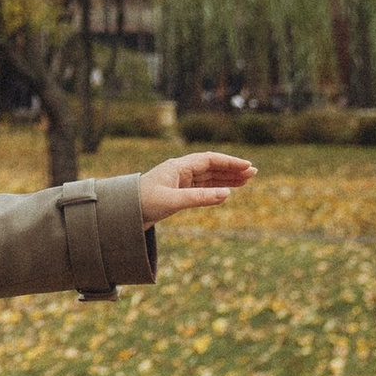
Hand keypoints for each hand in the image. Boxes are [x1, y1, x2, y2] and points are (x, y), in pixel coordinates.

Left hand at [134, 149, 255, 224]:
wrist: (122, 215)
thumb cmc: (142, 204)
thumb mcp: (172, 201)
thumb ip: (199, 198)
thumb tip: (227, 195)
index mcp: (177, 167)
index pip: (209, 160)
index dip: (229, 162)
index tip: (247, 166)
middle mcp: (179, 172)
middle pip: (210, 167)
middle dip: (231, 170)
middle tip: (253, 174)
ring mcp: (178, 183)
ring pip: (207, 178)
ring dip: (226, 179)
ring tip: (246, 181)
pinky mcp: (176, 194)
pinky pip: (201, 188)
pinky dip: (215, 189)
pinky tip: (226, 191)